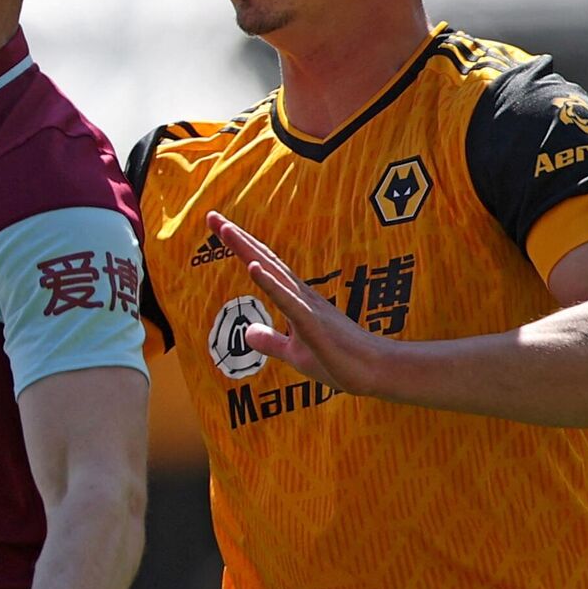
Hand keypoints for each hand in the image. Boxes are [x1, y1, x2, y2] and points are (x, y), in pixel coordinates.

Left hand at [208, 211, 389, 394]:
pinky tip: (253, 267)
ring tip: (225, 230)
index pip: (263, 265)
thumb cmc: (340, 361)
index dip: (240, 246)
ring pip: (273, 273)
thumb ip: (271, 342)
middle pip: (263, 259)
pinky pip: (288, 301)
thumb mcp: (294, 354)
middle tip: (210, 215)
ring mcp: (308, 307)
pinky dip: (269, 283)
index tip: (218, 225)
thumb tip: (247, 333)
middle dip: (236, 238)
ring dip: (248, 251)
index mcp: (296, 300)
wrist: (377, 373)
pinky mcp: (314, 324)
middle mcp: (301, 295)